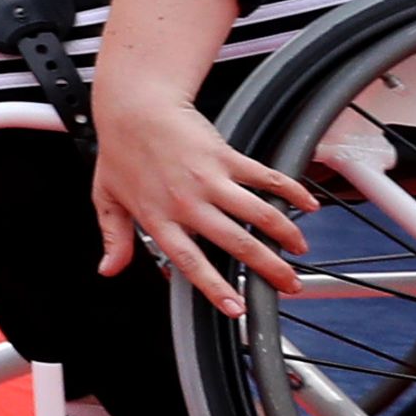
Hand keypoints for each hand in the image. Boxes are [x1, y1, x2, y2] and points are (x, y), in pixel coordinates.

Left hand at [92, 92, 314, 314]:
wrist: (134, 107)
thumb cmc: (120, 151)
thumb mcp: (107, 198)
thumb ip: (114, 237)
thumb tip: (109, 269)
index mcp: (159, 218)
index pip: (190, 262)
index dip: (216, 288)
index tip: (237, 309)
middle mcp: (187, 203)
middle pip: (236, 243)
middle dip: (268, 268)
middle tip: (288, 284)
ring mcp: (209, 180)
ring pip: (258, 213)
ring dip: (285, 233)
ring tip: (299, 249)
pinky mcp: (226, 157)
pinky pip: (265, 178)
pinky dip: (291, 191)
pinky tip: (307, 203)